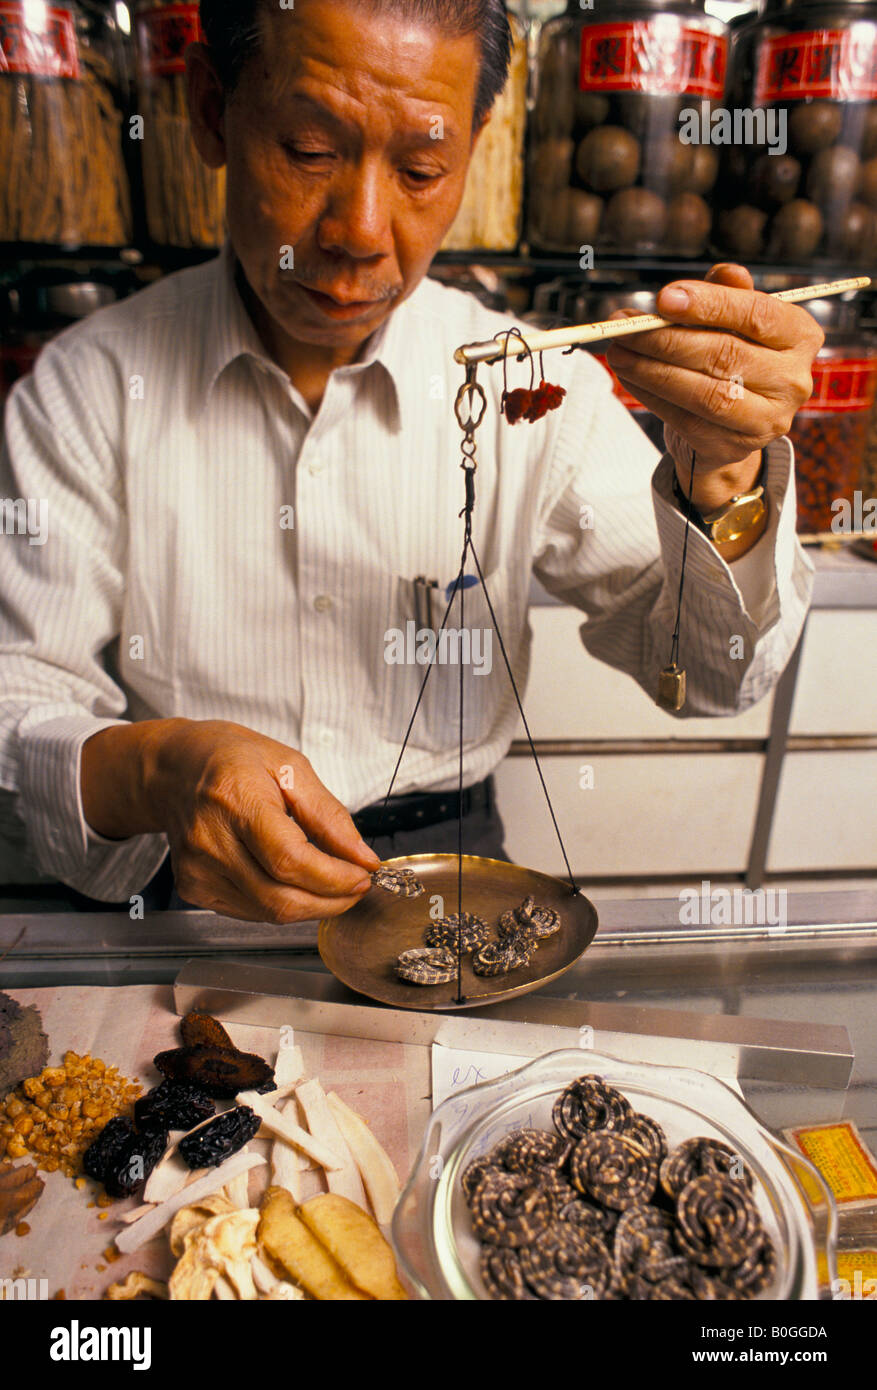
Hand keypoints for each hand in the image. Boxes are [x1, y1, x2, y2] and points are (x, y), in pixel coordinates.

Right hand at [143, 719, 380, 922]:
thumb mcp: (290, 767)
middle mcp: (210, 842)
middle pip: (280, 899)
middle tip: (355, 886)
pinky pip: (251, 912)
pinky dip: (283, 903)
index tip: (363, 874)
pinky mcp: (193, 888)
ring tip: (329, 881)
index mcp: (235, 800)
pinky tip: (292, 880)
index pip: (290, 860)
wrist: (174, 770)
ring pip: (269, 913)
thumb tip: (361, 856)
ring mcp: (197, 870)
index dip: (334, 878)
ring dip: (311, 905)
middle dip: (331, 901)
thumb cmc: (231, 760)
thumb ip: (328, 815)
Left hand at [604, 263, 823, 511]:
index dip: (710, 304)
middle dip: (666, 340)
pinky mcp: (735, 446)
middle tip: (625, 328)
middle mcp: (793, 380)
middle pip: (724, 355)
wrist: (731, 422)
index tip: (664, 298)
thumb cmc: (732, 354)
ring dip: (652, 370)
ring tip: (618, 352)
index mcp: (801, 336)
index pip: (756, 315)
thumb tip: (725, 271)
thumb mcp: (734, 318)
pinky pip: (686, 419)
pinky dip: (652, 396)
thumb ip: (727, 292)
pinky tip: (629, 376)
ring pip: (704, 392)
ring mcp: (767, 419)